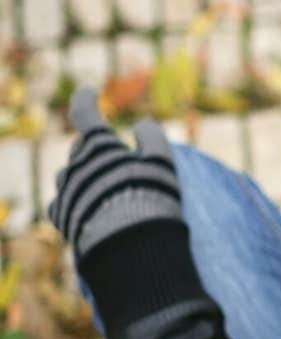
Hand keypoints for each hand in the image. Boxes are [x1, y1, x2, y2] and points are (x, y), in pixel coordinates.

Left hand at [48, 87, 183, 261]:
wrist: (127, 245)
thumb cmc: (149, 198)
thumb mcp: (162, 163)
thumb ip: (152, 138)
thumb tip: (142, 125)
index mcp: (98, 145)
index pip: (84, 112)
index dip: (86, 100)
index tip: (90, 93)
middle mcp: (76, 163)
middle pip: (81, 148)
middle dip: (94, 150)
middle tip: (114, 163)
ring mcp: (65, 189)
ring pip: (71, 175)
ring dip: (85, 178)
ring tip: (106, 194)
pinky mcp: (61, 215)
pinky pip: (62, 203)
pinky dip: (74, 202)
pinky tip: (87, 212)